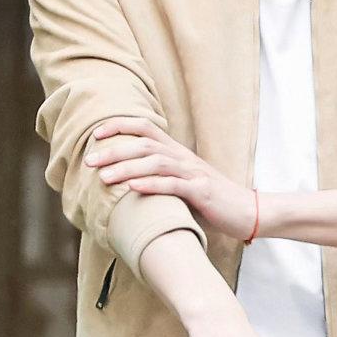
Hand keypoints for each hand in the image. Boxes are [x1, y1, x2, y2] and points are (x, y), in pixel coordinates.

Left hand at [84, 116, 256, 241]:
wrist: (248, 211)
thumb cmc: (211, 201)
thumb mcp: (182, 183)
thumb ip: (159, 177)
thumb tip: (124, 182)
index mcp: (177, 152)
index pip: (145, 128)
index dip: (120, 126)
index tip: (95, 135)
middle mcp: (183, 158)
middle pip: (145, 143)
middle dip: (114, 150)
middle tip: (88, 160)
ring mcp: (193, 173)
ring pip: (156, 162)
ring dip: (127, 167)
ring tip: (104, 177)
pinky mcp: (202, 192)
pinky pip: (174, 185)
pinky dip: (152, 185)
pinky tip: (133, 189)